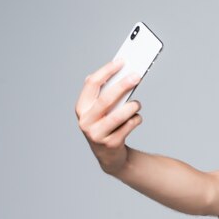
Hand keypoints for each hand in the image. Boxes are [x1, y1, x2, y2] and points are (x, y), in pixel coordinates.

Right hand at [75, 60, 141, 174]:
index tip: (121, 62)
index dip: (107, 71)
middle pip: (106, 99)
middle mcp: (86, 121)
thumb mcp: (101, 110)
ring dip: (132, 106)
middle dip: (123, 85)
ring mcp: (97, 134)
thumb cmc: (107, 126)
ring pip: (118, 115)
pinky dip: (136, 119)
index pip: (92, 84)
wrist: (109, 156)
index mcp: (81, 108)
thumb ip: (105, 93)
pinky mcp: (111, 144)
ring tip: (137, 104)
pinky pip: (128, 126)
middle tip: (136, 76)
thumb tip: (121, 70)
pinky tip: (136, 118)